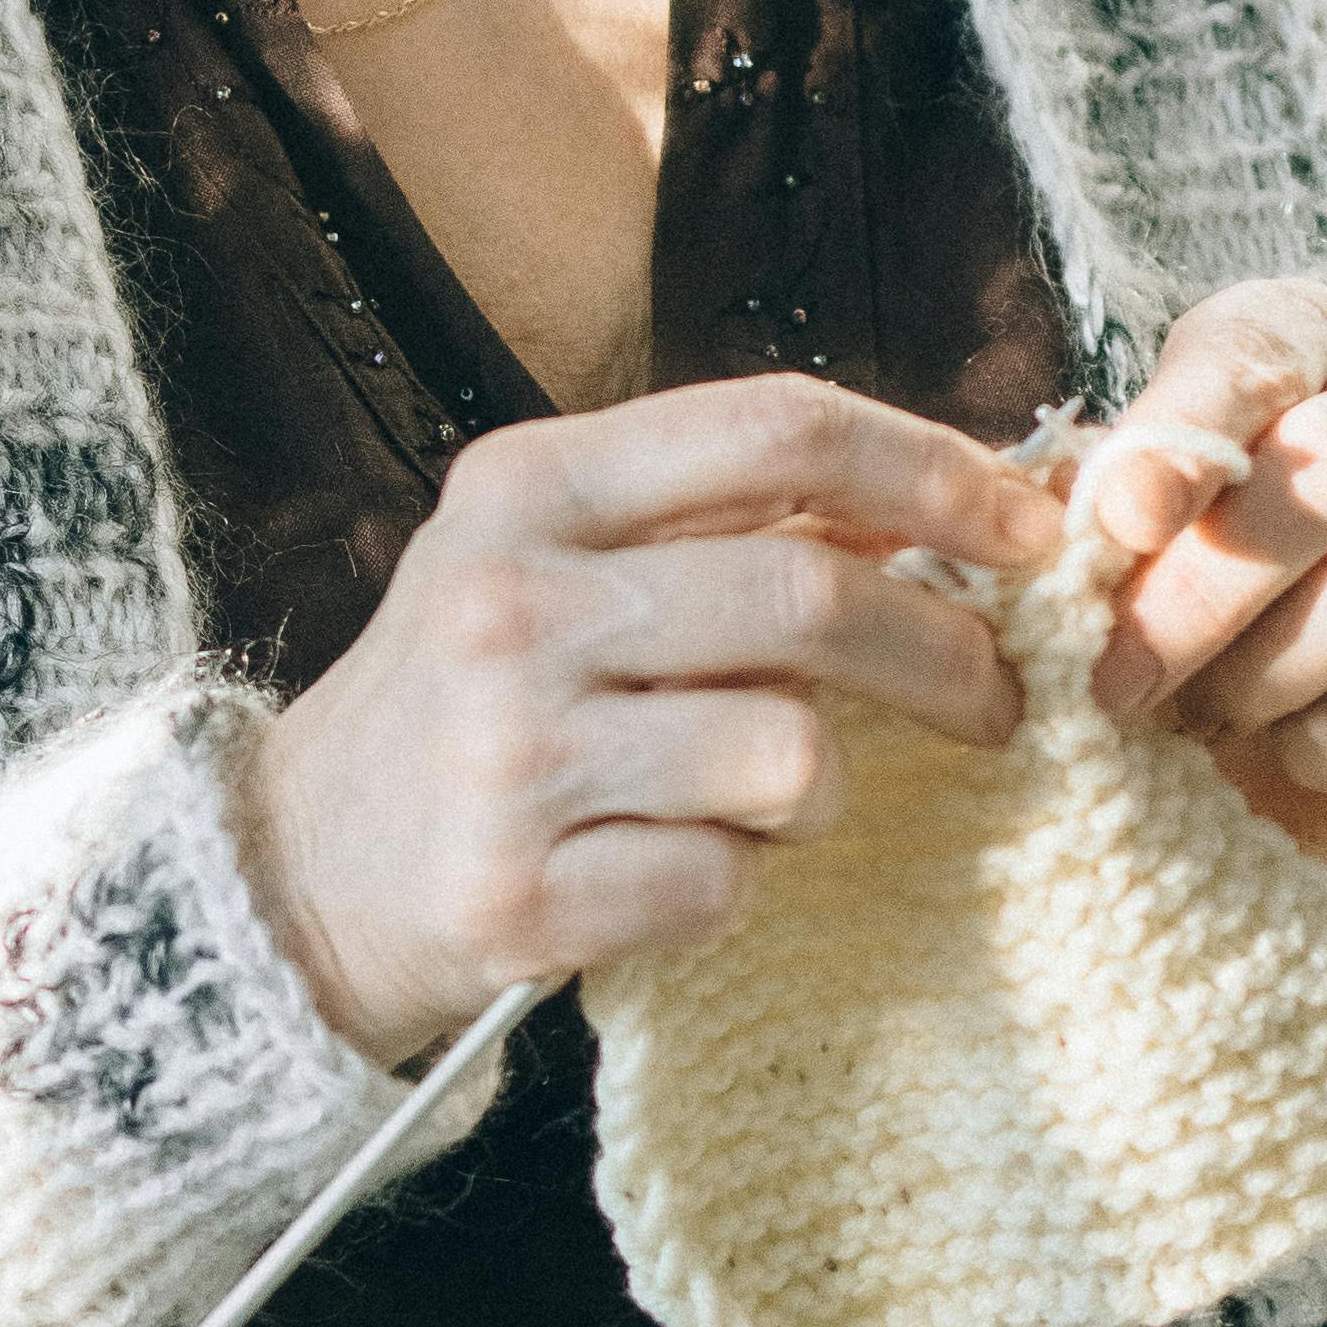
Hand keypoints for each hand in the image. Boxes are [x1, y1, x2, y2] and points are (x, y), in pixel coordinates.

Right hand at [237, 376, 1063, 1070]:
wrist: (297, 873)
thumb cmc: (467, 703)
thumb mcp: (549, 561)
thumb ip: (717, 521)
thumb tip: (948, 501)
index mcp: (526, 488)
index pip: (778, 431)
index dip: (934, 470)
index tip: (1029, 528)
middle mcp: (508, 605)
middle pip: (808, 598)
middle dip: (945, 652)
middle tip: (995, 697)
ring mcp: (509, 756)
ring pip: (787, 757)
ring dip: (816, 791)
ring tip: (760, 800)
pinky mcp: (519, 895)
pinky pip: (723, 884)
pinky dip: (732, 884)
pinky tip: (666, 868)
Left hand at [1082, 282, 1326, 860]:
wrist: (1231, 739)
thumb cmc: (1151, 594)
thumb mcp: (1100, 534)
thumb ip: (1085, 512)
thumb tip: (1063, 530)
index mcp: (1301, 347)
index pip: (1257, 354)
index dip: (1186, 435)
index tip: (1123, 522)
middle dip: (1208, 583)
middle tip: (1118, 674)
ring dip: (1268, 666)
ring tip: (1201, 716)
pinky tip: (1285, 749)